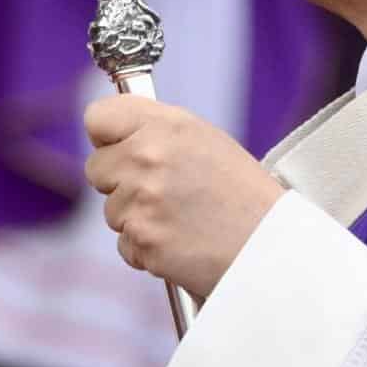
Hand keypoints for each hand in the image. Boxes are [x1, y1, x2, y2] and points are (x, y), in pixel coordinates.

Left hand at [83, 95, 284, 299]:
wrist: (270, 247)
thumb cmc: (242, 193)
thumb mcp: (205, 140)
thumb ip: (156, 131)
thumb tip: (113, 135)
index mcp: (166, 125)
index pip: (98, 117)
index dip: (106, 136)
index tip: (116, 147)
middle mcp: (148, 156)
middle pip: (96, 167)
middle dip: (118, 182)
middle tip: (159, 192)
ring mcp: (142, 200)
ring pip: (111, 210)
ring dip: (137, 218)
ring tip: (181, 219)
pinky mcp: (143, 240)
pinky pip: (125, 244)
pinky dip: (146, 249)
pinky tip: (180, 243)